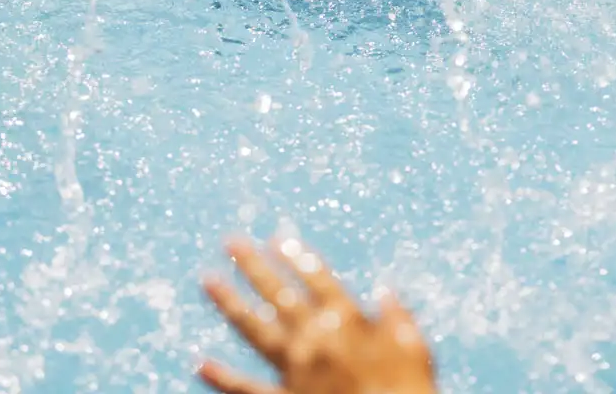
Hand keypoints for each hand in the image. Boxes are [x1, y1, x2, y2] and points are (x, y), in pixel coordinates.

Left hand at [200, 236, 436, 393]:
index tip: (277, 237)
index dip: (297, 255)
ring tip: (208, 281)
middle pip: (278, 294)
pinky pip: (247, 387)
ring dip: (230, 303)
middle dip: (253, 266)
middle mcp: (315, 338)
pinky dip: (223, 377)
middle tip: (231, 242)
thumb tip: (387, 290)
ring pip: (255, 329)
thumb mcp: (414, 349)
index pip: (317, 278)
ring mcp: (295, 369)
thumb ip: (398, 317)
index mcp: (348, 321)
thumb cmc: (409, 389)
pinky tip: (201, 362)